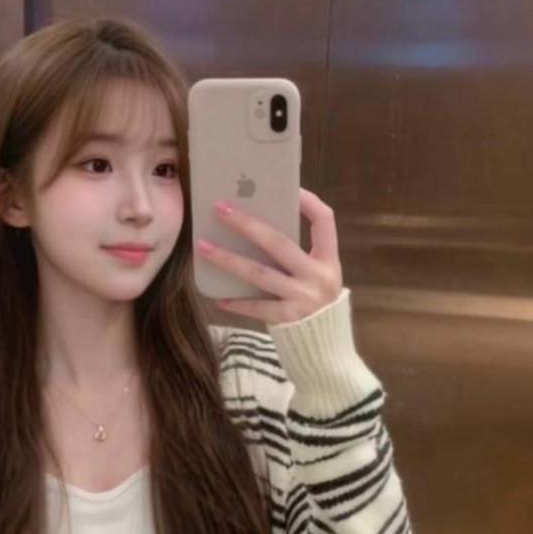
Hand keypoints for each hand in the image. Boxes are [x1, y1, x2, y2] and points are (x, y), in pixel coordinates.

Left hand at [194, 187, 343, 324]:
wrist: (325, 347)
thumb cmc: (314, 304)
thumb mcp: (317, 276)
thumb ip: (299, 256)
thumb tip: (256, 229)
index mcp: (329, 260)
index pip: (325, 220)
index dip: (308, 202)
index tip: (288, 187)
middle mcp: (318, 277)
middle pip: (278, 243)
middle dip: (247, 224)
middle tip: (221, 209)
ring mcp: (302, 298)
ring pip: (258, 273)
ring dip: (228, 259)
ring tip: (203, 247)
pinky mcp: (287, 319)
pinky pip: (256, 307)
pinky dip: (236, 302)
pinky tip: (217, 296)